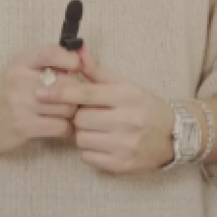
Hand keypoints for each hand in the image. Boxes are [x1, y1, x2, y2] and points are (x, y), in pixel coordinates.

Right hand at [0, 45, 82, 153]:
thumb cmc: (9, 90)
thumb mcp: (23, 68)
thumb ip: (49, 62)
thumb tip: (81, 62)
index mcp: (22, 62)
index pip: (50, 52)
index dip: (69, 58)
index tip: (76, 68)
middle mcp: (20, 81)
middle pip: (66, 85)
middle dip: (76, 92)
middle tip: (74, 97)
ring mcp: (22, 105)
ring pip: (67, 107)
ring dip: (72, 112)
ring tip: (67, 112)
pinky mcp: (24, 127)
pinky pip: (60, 127)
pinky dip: (66, 128)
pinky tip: (61, 126)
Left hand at [36, 46, 175, 175]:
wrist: (174, 135)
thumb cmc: (145, 107)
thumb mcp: (126, 85)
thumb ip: (98, 71)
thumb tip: (77, 51)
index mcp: (128, 95)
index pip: (87, 93)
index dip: (62, 92)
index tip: (42, 92)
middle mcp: (128, 120)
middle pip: (81, 118)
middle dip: (80, 115)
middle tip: (92, 113)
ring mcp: (125, 144)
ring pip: (82, 139)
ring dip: (84, 133)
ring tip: (99, 128)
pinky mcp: (121, 165)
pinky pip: (88, 157)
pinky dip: (91, 150)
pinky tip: (104, 142)